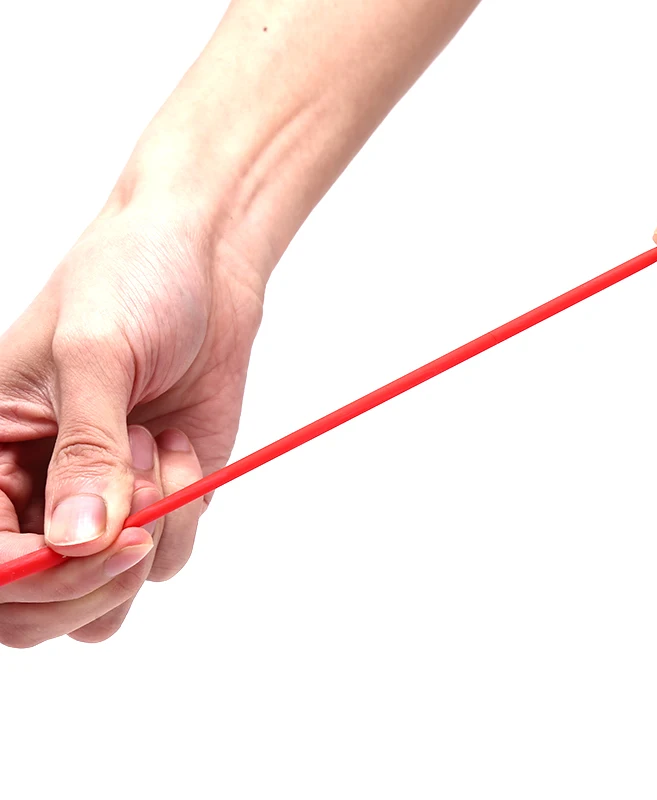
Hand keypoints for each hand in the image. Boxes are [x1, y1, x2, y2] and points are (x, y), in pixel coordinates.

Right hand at [0, 200, 264, 645]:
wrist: (201, 267)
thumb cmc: (129, 281)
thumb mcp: (94, 352)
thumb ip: (83, 450)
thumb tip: (76, 543)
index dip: (32, 575)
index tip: (95, 545)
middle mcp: (32, 491)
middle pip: (37, 608)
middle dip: (93, 576)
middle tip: (139, 505)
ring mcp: (99, 503)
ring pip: (107, 597)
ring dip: (146, 537)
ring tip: (152, 444)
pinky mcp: (160, 500)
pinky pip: (169, 556)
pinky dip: (184, 510)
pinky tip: (179, 443)